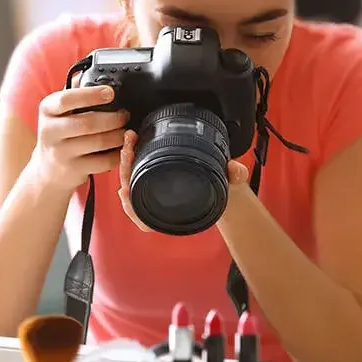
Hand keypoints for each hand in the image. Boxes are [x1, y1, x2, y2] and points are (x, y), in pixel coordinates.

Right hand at [30, 85, 129, 191]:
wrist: (47, 169)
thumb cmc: (59, 132)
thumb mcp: (59, 110)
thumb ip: (73, 91)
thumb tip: (90, 71)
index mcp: (47, 109)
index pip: (67, 99)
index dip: (91, 95)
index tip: (110, 92)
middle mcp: (50, 131)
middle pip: (88, 122)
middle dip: (113, 118)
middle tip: (126, 114)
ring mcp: (61, 153)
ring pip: (98, 142)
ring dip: (119, 136)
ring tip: (127, 131)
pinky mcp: (73, 170)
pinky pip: (102, 162)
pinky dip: (117, 154)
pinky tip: (123, 148)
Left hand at [117, 132, 249, 231]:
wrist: (225, 184)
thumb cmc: (223, 188)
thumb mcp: (231, 182)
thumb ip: (234, 176)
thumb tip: (236, 170)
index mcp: (174, 215)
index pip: (145, 220)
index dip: (131, 209)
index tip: (124, 192)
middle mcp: (161, 205)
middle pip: (133, 193)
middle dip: (126, 170)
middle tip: (129, 150)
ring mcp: (155, 191)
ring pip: (131, 180)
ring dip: (127, 160)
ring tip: (130, 141)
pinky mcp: (154, 176)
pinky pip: (136, 172)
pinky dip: (131, 159)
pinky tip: (130, 146)